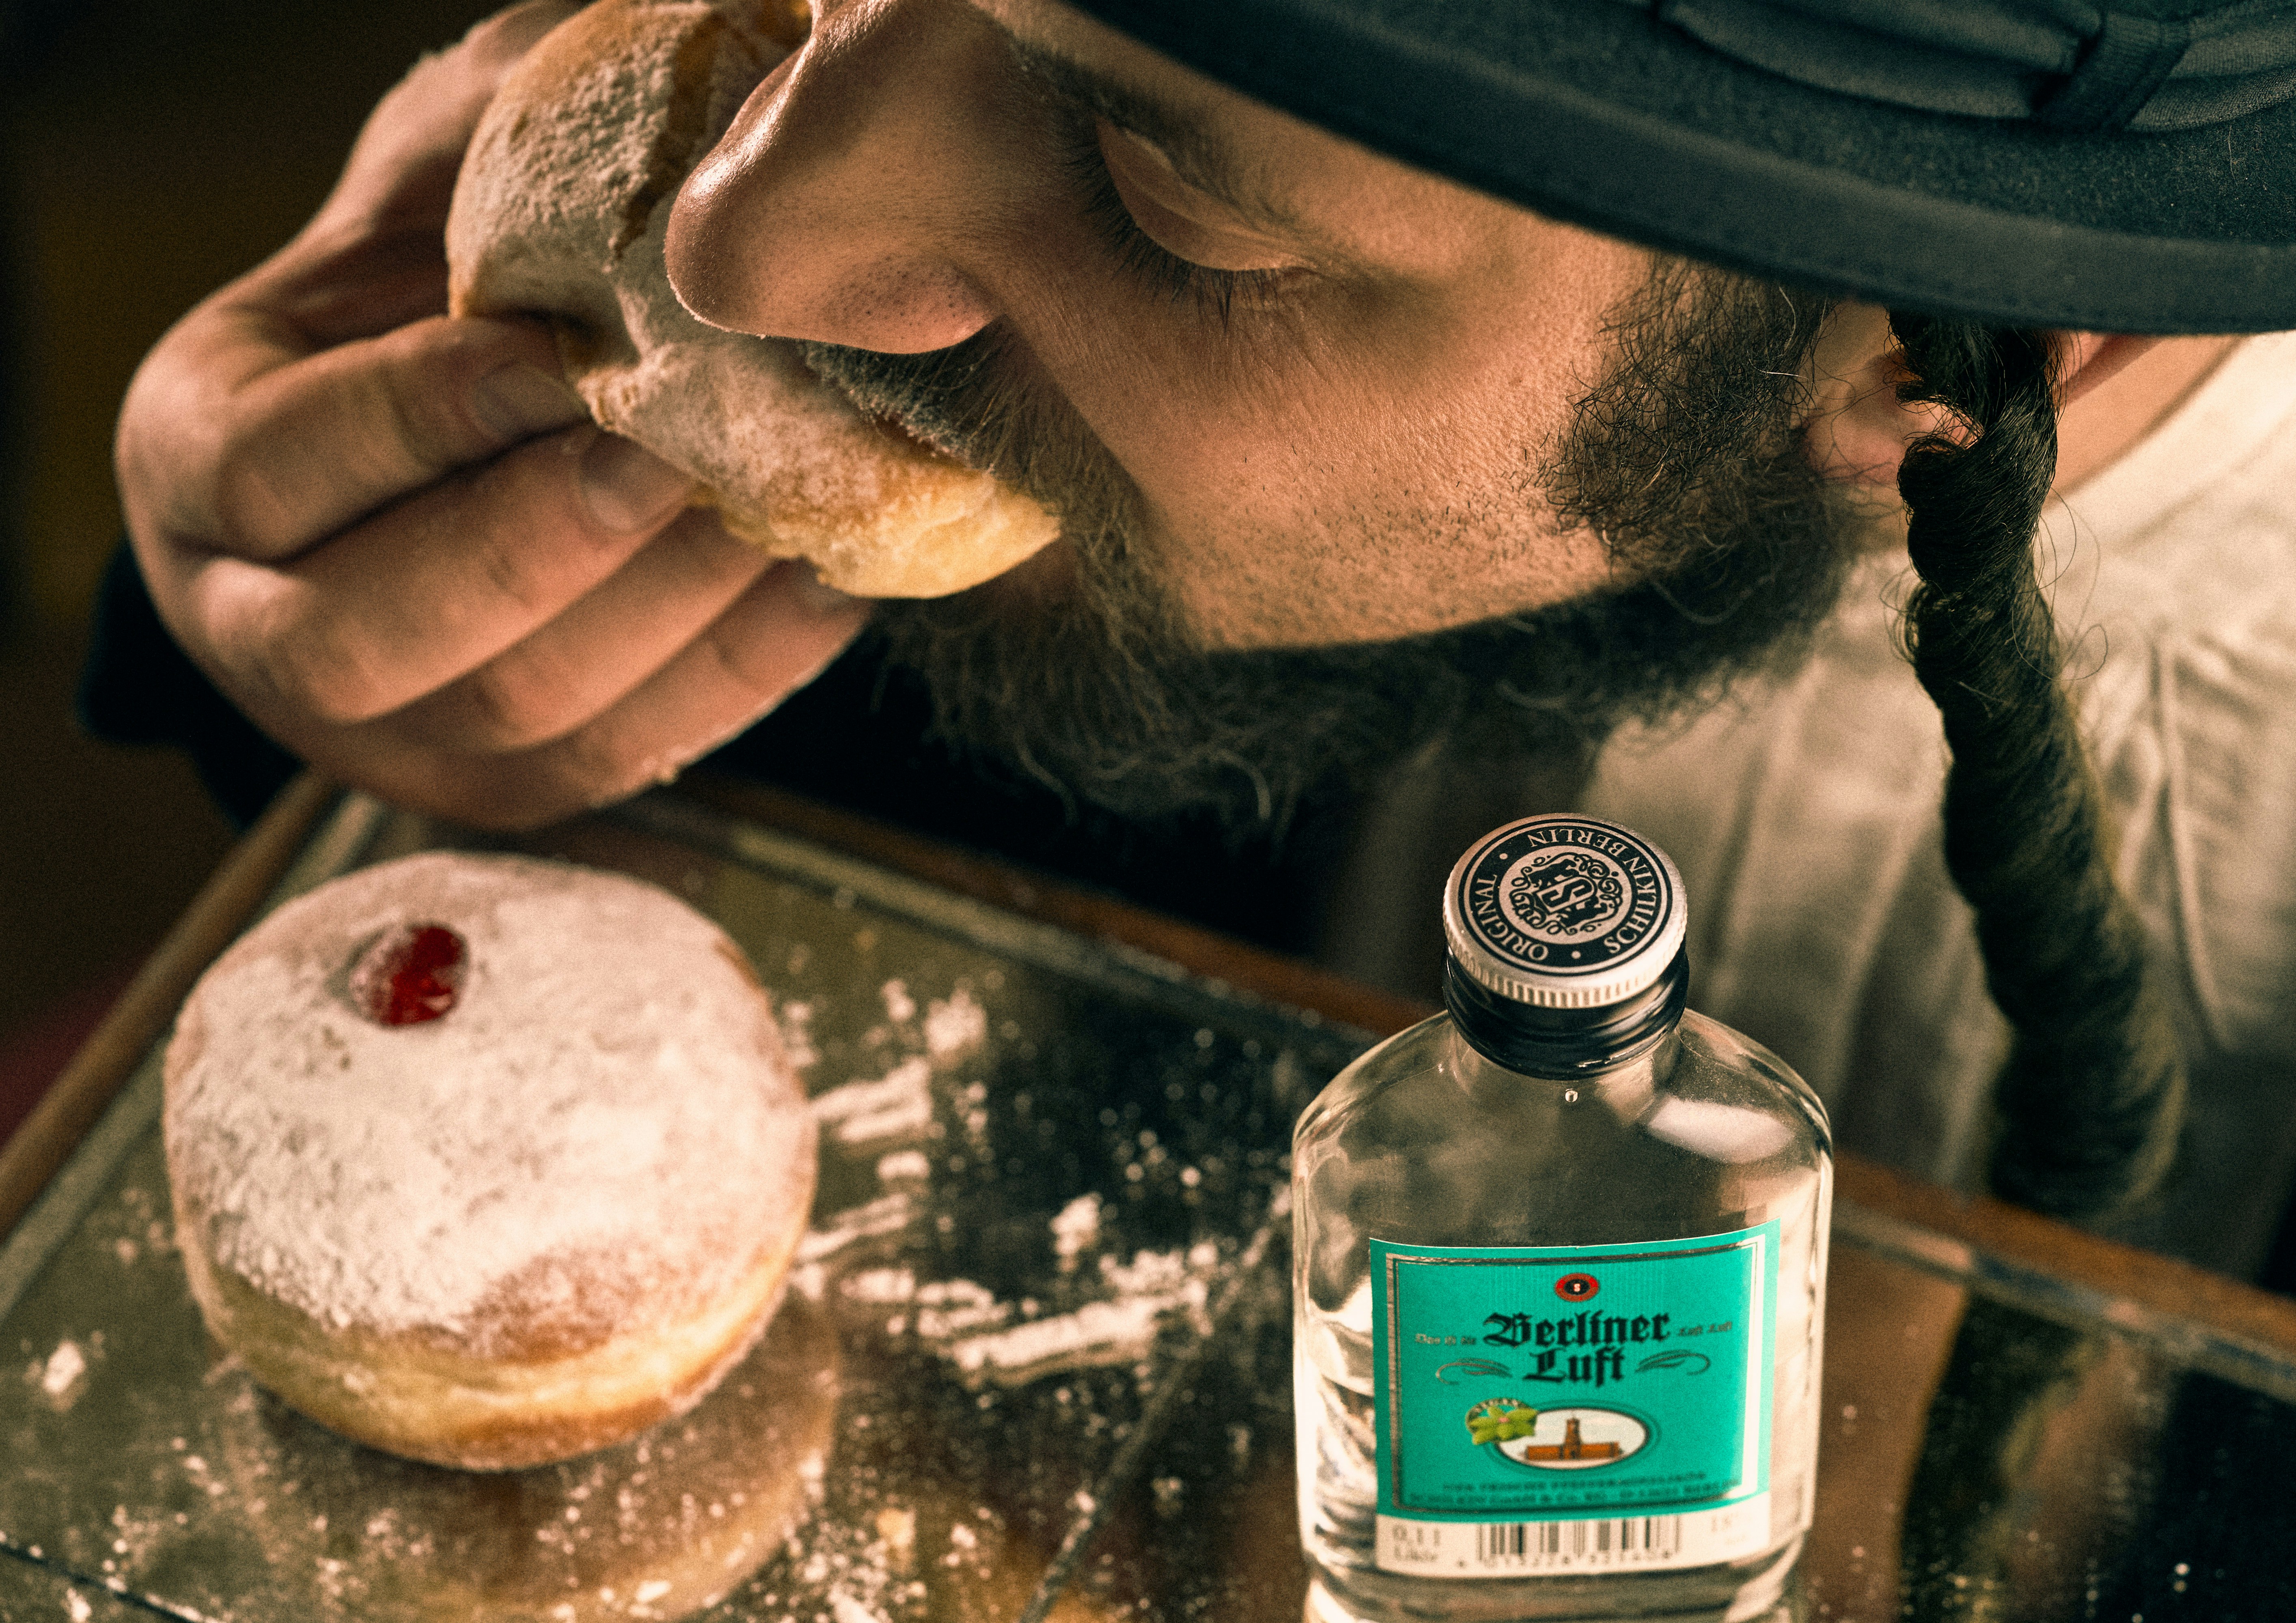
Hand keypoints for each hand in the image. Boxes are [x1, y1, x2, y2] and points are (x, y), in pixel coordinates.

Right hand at [115, 0, 871, 828]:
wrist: (480, 442)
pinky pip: (632, 752)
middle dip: (536, 542)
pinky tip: (824, 574)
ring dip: (662, 607)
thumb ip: (487, 172)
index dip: (429, 414)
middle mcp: (258, 624)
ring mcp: (389, 736)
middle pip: (372, 633)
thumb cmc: (449, 296)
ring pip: (517, 710)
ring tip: (774, 506)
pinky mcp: (515, 790)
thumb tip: (636, 85)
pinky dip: (741, 667)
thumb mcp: (433, 201)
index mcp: (202, 466)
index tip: (563, 352)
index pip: (286, 462)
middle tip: (671, 454)